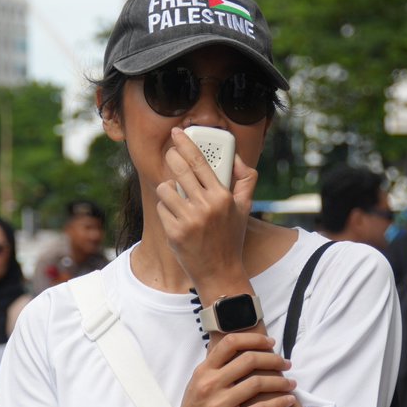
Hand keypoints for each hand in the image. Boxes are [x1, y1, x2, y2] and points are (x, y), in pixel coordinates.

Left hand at [154, 128, 255, 286]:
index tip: (177, 133)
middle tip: (171, 155)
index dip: (186, 143)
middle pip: (179, 169)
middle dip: (172, 158)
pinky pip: (161, 209)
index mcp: (223, 197)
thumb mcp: (244, 208)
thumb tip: (236, 157)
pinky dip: (166, 211)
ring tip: (178, 199)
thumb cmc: (231, 238)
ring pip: (165, 189)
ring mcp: (188, 220)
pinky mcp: (174, 233)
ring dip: (168, 190)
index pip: (200, 162)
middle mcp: (206, 207)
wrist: (220, 273)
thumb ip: (246, 179)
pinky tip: (177, 219)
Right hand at [157, 332, 296, 406]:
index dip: (254, 339)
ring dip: (280, 382)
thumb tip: (239, 351)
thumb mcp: (197, 385)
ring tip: (292, 383)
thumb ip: (215, 369)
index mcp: (204, 371)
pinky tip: (289, 401)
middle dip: (274, 360)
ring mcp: (218, 405)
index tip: (270, 343)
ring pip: (257, 384)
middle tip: (286, 364)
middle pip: (249, 360)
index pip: (230, 343)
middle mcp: (210, 384)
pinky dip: (279, 403)